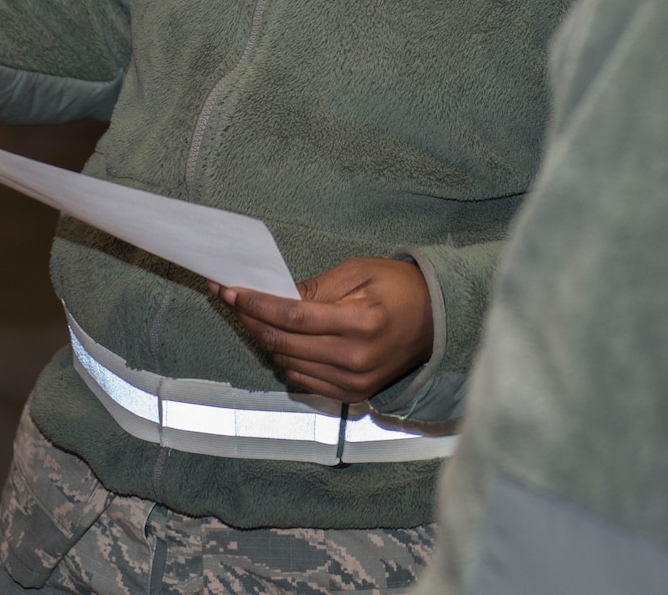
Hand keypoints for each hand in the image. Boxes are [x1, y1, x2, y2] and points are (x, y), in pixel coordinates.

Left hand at [216, 257, 433, 403]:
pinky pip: (303, 379)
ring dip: (264, 340)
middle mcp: (356, 359)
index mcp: (362, 322)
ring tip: (250, 316)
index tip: (231, 290)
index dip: (257, 304)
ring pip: (288, 363)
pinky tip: (277, 338)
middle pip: (284, 343)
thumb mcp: (358, 273)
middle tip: (230, 299)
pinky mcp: (352, 394)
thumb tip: (273, 296)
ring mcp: (354, 382)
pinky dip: (285, 358)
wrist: (436, 322)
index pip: (294, 317)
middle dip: (251, 319)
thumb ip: (314, 288)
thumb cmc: (398, 288)